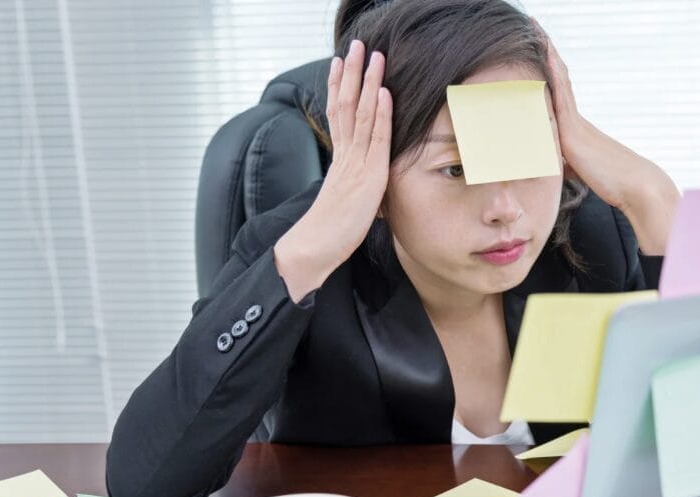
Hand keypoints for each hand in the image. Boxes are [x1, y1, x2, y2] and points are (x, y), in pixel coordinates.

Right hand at [275, 39, 391, 300]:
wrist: (316, 248)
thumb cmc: (331, 233)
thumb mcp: (347, 202)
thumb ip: (354, 186)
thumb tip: (365, 188)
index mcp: (340, 160)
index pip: (339, 114)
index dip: (340, 86)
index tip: (339, 63)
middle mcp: (346, 155)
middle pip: (346, 104)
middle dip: (352, 72)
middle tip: (355, 45)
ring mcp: (355, 163)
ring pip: (359, 113)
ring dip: (368, 82)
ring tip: (372, 55)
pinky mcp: (368, 175)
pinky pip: (374, 138)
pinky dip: (379, 113)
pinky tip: (383, 92)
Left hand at [534, 20, 679, 254]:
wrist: (635, 185)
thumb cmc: (611, 183)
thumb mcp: (581, 171)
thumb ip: (567, 164)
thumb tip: (559, 165)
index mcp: (575, 128)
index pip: (559, 92)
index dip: (551, 70)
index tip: (542, 48)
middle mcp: (575, 118)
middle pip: (559, 78)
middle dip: (547, 53)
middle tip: (536, 27)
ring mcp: (575, 121)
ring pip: (559, 80)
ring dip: (548, 53)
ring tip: (536, 29)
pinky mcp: (573, 130)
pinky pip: (560, 94)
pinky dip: (553, 73)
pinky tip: (546, 54)